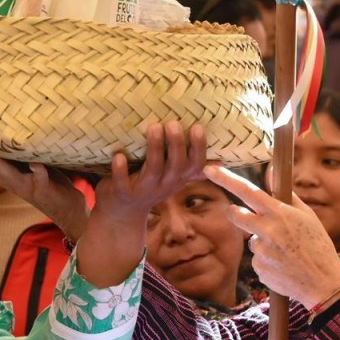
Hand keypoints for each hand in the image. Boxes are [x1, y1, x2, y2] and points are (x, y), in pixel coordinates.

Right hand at [0, 149, 88, 240]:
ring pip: (8, 175)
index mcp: (4, 176)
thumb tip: (3, 132)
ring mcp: (26, 186)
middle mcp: (11, 182)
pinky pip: (40, 178)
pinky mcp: (44, 188)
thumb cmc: (46, 183)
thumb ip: (14, 155)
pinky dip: (38, 171)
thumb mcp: (26, 167)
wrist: (68, 212)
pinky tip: (37, 165)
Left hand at [77, 121, 207, 287]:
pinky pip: (123, 184)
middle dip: (176, 144)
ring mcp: (144, 191)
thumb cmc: (149, 187)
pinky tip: (118, 155)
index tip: (197, 127)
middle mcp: (165, 185)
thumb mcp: (173, 180)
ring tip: (154, 127)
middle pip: (176, 166)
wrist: (122, 216)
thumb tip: (221, 159)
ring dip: (154, 148)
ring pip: (153, 170)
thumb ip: (190, 169)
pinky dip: (120, 170)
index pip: (196, 165)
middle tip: (172, 123)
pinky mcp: (123, 195)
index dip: (198, 148)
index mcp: (178, 179)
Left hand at [203, 165, 339, 307]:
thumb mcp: (307, 215)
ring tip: (285, 251)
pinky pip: (256, 259)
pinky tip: (283, 264)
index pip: (247, 191)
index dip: (225, 179)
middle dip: (236, 213)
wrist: (323, 283)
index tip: (209, 169)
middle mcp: (266, 230)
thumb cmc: (318, 245)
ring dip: (262, 242)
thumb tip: (270, 172)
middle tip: (251, 219)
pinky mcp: (258, 269)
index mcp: (279, 213)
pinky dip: (266, 260)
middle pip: (235, 215)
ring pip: (251, 240)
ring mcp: (261, 251)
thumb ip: (286, 195)